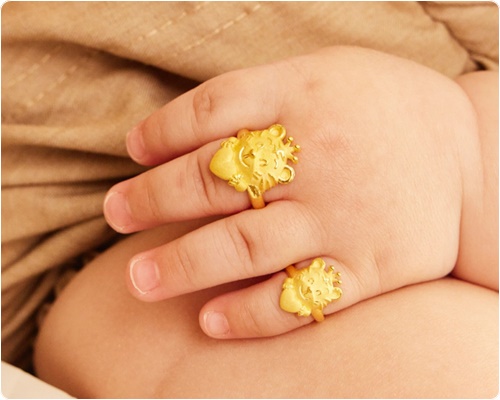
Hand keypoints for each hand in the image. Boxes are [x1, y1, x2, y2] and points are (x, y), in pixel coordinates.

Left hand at [103, 46, 477, 337]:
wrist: (472, 156)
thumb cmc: (384, 109)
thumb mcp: (326, 74)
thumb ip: (260, 93)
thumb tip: (181, 128)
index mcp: (304, 94)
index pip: (211, 108)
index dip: (161, 131)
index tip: (133, 151)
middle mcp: (318, 155)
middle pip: (212, 178)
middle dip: (152, 198)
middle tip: (116, 212)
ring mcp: (341, 216)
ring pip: (241, 245)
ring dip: (181, 264)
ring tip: (140, 278)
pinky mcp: (367, 267)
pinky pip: (298, 298)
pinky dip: (250, 313)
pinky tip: (211, 319)